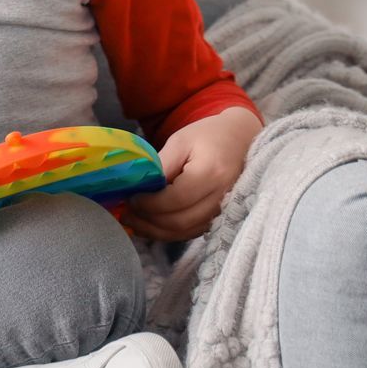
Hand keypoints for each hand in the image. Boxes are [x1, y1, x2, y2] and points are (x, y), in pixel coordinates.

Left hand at [128, 106, 262, 240]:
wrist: (241, 139)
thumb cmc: (208, 135)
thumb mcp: (180, 142)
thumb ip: (161, 166)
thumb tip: (138, 188)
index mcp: (211, 174)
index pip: (176, 200)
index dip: (149, 204)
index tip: (130, 198)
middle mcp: (221, 197)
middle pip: (180, 221)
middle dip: (148, 221)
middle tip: (125, 213)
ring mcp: (223, 210)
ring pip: (185, 231)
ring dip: (156, 231)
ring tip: (133, 221)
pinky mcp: (220, 216)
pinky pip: (192, 231)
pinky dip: (170, 232)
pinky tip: (151, 225)